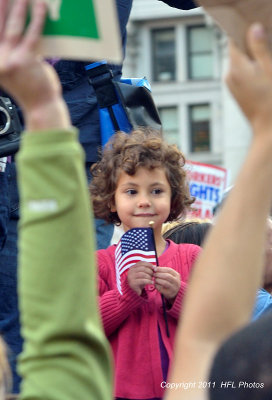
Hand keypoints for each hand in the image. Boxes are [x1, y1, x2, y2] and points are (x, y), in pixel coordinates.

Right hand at [0, 0, 69, 129]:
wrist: (41, 106)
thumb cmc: (29, 89)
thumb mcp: (11, 71)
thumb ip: (8, 53)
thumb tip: (15, 28)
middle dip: (0, 5)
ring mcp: (10, 60)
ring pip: (13, 27)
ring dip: (18, 7)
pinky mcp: (26, 60)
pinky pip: (32, 34)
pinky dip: (37, 18)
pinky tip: (40, 6)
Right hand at [127, 261, 153, 295]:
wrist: (135, 291)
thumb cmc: (140, 280)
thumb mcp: (143, 273)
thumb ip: (148, 269)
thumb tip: (155, 266)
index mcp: (132, 267)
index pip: (141, 263)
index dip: (149, 264)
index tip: (154, 268)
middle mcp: (130, 271)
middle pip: (143, 268)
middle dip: (150, 271)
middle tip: (154, 275)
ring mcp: (131, 277)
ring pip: (143, 274)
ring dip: (149, 276)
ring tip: (152, 279)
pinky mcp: (133, 283)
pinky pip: (143, 280)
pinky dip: (149, 281)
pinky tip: (152, 282)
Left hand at [154, 267, 179, 301]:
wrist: (176, 292)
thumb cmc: (170, 281)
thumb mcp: (170, 275)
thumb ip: (163, 271)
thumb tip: (154, 267)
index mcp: (177, 275)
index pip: (169, 270)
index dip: (161, 269)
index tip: (155, 269)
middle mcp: (176, 282)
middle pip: (167, 276)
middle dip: (158, 274)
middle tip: (153, 274)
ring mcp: (173, 288)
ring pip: (164, 282)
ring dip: (157, 280)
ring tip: (154, 279)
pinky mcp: (169, 293)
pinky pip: (161, 288)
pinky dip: (156, 285)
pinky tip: (155, 284)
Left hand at [226, 23, 271, 133]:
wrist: (268, 128)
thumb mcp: (270, 68)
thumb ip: (260, 47)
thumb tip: (253, 28)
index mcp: (235, 67)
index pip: (233, 40)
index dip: (244, 31)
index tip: (257, 28)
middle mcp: (229, 75)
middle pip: (237, 51)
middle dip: (251, 46)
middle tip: (266, 44)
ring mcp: (231, 85)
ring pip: (240, 63)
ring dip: (252, 59)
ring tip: (266, 61)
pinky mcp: (236, 92)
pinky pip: (241, 74)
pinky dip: (250, 70)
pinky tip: (263, 74)